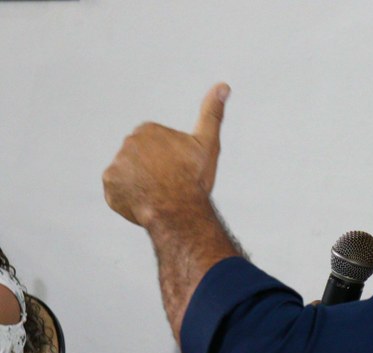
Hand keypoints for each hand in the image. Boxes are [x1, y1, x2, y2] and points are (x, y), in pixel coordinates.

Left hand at [102, 83, 230, 225]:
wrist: (177, 208)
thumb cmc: (193, 177)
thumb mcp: (207, 143)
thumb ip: (212, 114)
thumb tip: (223, 86)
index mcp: (148, 130)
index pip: (158, 146)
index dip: (171, 160)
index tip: (180, 170)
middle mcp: (128, 143)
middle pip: (142, 160)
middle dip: (154, 171)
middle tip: (171, 184)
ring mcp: (117, 165)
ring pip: (130, 176)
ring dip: (142, 185)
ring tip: (159, 196)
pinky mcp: (109, 186)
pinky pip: (118, 192)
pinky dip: (129, 199)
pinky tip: (146, 203)